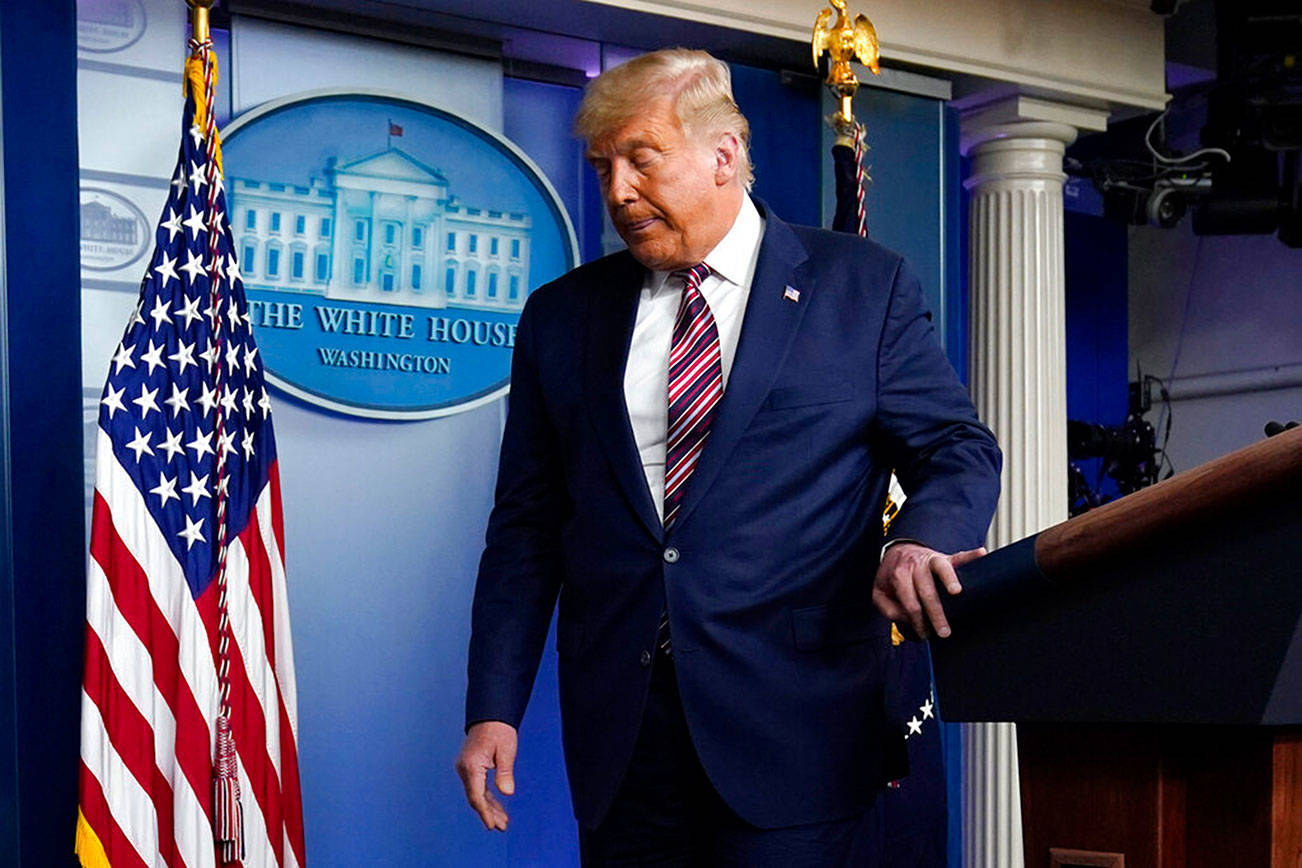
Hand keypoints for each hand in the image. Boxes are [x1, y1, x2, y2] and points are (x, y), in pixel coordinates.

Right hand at [454, 720, 517, 830]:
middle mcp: (464, 769)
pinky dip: (487, 798)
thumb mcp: (506, 750)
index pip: (476, 795)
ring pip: (477, 794)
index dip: (484, 813)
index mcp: (471, 765)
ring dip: (489, 808)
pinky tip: (496, 808)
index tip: (491, 826)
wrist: (490, 715)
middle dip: (488, 814)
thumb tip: (507, 793)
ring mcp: (466, 769)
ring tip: (503, 822)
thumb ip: (505, 772)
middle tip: (502, 827)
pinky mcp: (470, 768)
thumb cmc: (499, 730)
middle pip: (476, 798)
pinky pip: (478, 787)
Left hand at [872, 543, 986, 638]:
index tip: (924, 634)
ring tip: (956, 591)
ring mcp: (930, 560)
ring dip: (949, 579)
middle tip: (944, 632)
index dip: (917, 621)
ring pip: (941, 568)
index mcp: (899, 576)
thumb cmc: (891, 577)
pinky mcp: (944, 557)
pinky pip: (958, 555)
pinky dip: (970, 555)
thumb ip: (889, 609)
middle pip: (927, 591)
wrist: (897, 551)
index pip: (910, 603)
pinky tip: (982, 553)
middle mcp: (915, 566)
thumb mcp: (880, 594)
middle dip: (936, 613)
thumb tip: (908, 619)